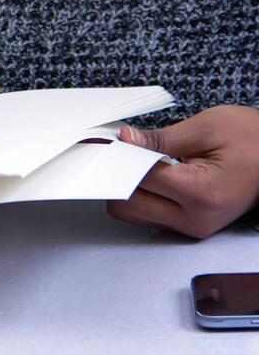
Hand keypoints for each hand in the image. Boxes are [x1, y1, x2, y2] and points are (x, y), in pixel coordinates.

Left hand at [107, 105, 258, 237]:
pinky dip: (140, 194)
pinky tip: (148, 172)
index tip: (110, 140)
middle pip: (126, 205)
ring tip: (138, 160)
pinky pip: (147, 214)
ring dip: (127, 187)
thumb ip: (160, 138)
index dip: (120, 156)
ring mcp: (191, 227)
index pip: (138, 178)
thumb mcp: (207, 127)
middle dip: (118, 176)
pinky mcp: (188, 226)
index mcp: (200, 193)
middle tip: (120, 150)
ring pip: (132, 213)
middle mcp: (194, 219)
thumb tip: (125, 140)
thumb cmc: (252, 138)